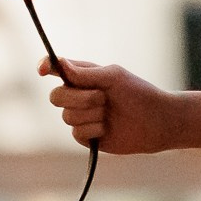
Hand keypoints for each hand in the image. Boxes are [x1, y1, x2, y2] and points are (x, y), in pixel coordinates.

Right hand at [37, 58, 180, 154]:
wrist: (157, 122)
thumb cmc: (138, 93)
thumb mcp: (113, 77)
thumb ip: (86, 73)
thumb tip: (60, 65)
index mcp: (82, 76)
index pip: (56, 69)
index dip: (45, 67)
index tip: (43, 71)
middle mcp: (78, 95)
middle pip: (56, 96)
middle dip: (78, 98)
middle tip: (102, 97)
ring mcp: (81, 116)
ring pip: (66, 116)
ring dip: (91, 115)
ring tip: (109, 113)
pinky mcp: (86, 136)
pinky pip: (76, 133)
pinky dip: (94, 129)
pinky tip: (108, 128)